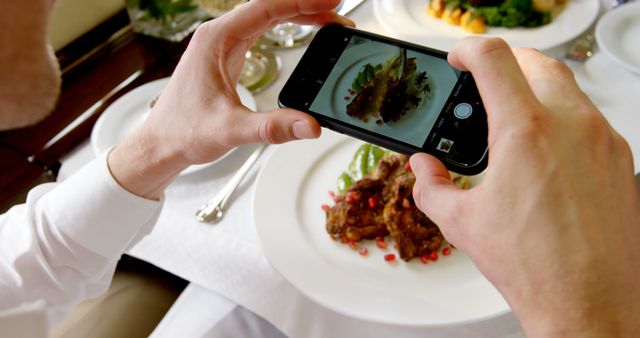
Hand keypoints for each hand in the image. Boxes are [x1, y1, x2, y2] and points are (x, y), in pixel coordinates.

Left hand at [108, 0, 353, 198]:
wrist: (160, 144)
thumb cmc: (182, 131)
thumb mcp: (230, 130)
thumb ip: (272, 127)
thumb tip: (310, 125)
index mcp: (216, 40)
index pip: (266, 7)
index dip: (301, 1)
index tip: (331, 0)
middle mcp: (218, 36)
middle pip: (269, 7)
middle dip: (306, 7)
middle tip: (339, 12)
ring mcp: (221, 45)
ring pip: (265, 17)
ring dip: (298, 15)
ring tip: (329, 21)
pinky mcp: (225, 57)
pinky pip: (260, 31)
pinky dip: (285, 28)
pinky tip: (302, 32)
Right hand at [410, 38, 639, 335]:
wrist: (589, 301)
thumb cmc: (534, 266)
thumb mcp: (461, 222)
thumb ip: (431, 184)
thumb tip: (423, 168)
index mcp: (524, 132)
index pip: (494, 58)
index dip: (468, 49)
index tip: (458, 58)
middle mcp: (570, 125)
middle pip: (537, 61)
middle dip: (506, 62)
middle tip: (484, 81)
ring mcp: (602, 139)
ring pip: (567, 87)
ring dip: (536, 88)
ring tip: (512, 117)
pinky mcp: (620, 158)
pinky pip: (589, 117)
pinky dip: (562, 117)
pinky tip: (543, 149)